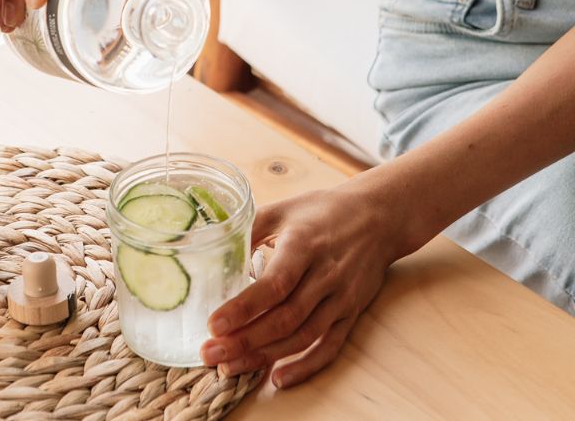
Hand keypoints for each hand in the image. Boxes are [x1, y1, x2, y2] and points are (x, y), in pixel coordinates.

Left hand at [200, 186, 400, 388]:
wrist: (378, 217)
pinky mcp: (351, 313)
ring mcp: (341, 298)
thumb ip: (247, 229)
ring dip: (265, 357)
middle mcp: (325, 275)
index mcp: (304, 245)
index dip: (244, 308)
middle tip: (210, 353)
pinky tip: (278, 379)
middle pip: (284, 318)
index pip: (274, 284)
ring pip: (303, 337)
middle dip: (244, 341)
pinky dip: (305, 366)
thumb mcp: (281, 210)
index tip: (214, 325)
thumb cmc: (321, 211)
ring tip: (229, 367)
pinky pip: (329, 346)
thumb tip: (210, 251)